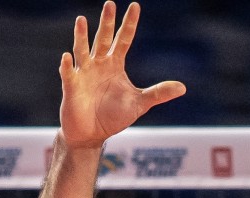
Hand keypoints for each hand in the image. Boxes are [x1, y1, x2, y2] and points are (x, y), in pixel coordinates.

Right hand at [58, 2, 184, 150]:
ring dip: (81, 36)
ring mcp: (83, 74)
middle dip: (107, 23)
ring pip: (82, 51)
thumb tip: (183, 87)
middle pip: (103, 39)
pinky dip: (66, 66)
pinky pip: (68, 74)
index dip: (129, 24)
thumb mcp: (139, 104)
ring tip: (82, 20)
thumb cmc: (113, 116)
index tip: (135, 6)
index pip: (124, 39)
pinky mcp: (72, 87)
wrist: (92, 133)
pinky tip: (66, 57)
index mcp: (115, 65)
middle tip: (110, 4)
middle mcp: (98, 64)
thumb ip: (158, 93)